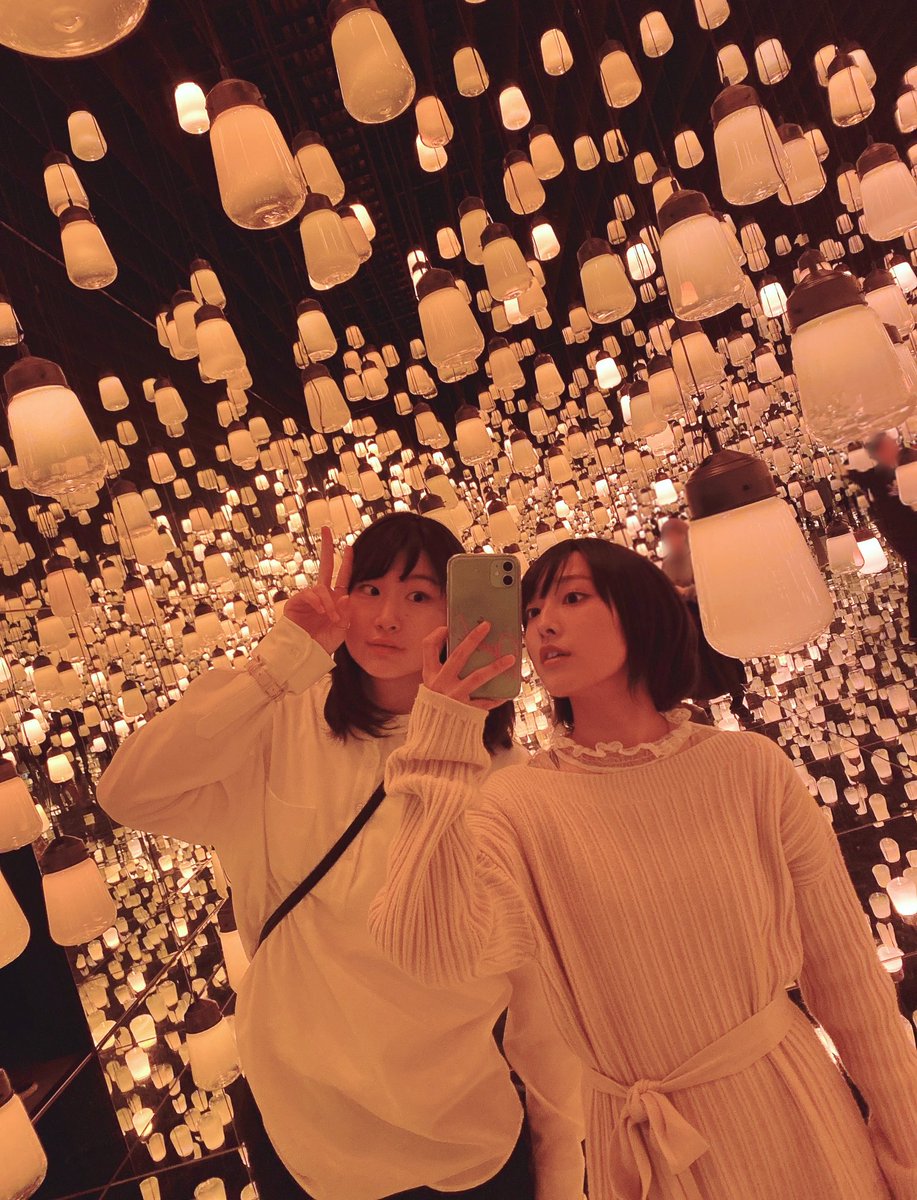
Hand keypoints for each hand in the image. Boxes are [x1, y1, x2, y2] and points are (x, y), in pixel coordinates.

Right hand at [283, 527, 353, 654]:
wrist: (304, 655)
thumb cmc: (323, 644)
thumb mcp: (342, 630)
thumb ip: (346, 613)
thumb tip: (346, 595)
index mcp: (335, 600)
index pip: (342, 577)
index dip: (346, 562)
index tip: (349, 547)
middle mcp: (322, 595)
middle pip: (325, 566)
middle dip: (326, 547)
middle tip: (326, 529)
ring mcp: (308, 597)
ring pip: (321, 588)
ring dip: (329, 602)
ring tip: (332, 618)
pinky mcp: (295, 602)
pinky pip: (309, 594)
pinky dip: (317, 601)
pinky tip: (321, 611)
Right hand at [422, 621, 515, 711]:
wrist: (434, 733)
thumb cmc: (436, 701)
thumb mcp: (431, 683)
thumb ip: (440, 665)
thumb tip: (456, 640)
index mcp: (431, 674)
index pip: (428, 648)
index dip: (437, 635)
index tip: (448, 627)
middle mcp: (441, 683)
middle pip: (458, 656)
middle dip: (473, 639)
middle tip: (487, 625)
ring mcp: (454, 697)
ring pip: (477, 677)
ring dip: (495, 667)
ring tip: (511, 658)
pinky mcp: (466, 711)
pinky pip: (485, 702)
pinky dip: (497, 698)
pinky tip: (508, 692)